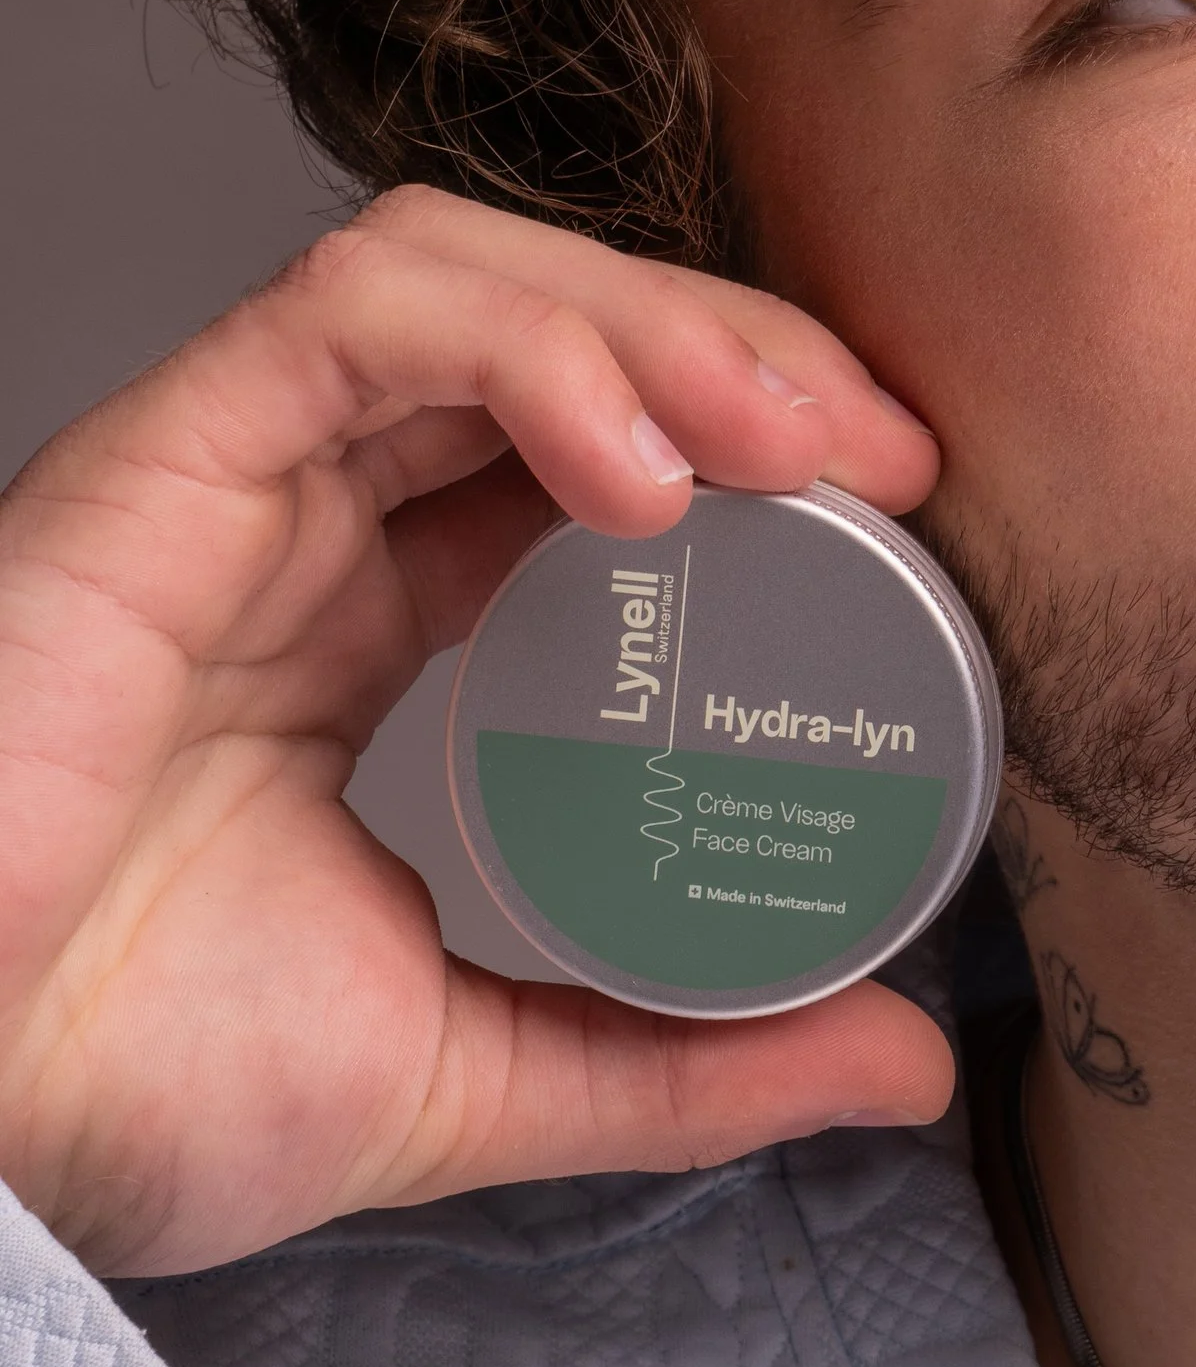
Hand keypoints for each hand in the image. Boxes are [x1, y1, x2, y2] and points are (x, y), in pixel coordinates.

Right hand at [0, 188, 957, 1275]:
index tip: (910, 512)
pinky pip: (354, 313)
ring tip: (793, 439)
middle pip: (552, 327)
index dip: (751, 439)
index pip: (586, 445)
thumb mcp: (472, 1073)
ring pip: (466, 273)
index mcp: (368, 624)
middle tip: (895, 451)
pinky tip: (640, 468)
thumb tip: (903, 1066)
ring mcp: (230, 477)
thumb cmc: (115, 1093)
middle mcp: (307, 521)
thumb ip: (682, 1061)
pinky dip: (522, 347)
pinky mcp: (156, 457)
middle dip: (740, 351)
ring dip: (654, 323)